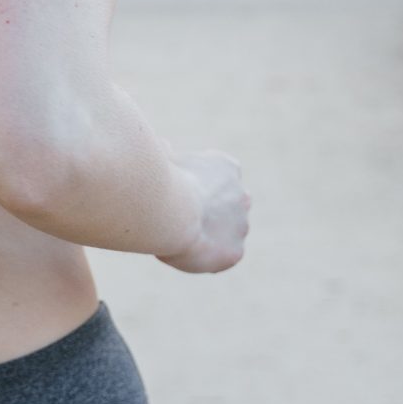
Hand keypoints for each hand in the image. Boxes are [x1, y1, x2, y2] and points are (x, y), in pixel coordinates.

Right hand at [156, 150, 250, 274]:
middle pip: (229, 206)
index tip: (181, 194)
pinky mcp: (236, 251)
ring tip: (181, 237)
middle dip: (211, 213)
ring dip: (210, 237)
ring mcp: (242, 224)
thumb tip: (163, 145)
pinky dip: (209, 258)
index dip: (200, 188)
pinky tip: (188, 252)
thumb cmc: (161, 181)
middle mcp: (242, 195)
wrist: (170, 211)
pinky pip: (224, 257)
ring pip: (228, 233)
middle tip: (182, 219)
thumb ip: (168, 155)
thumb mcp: (164, 160)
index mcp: (227, 167)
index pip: (221, 178)